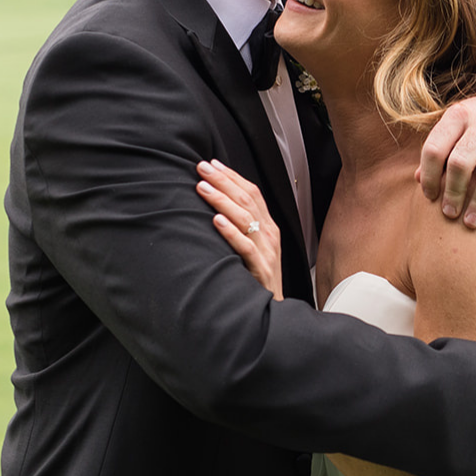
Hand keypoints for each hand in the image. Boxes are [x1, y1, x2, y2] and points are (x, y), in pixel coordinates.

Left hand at [196, 160, 282, 299]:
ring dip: (222, 200)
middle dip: (223, 181)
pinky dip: (230, 232)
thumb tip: (216, 205)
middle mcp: (269, 235)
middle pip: (248, 200)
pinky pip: (245, 247)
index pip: (252, 193)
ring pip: (245, 218)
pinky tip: (216, 221)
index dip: (232, 176)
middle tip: (202, 168)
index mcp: (268, 227)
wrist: (273, 312)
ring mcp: (267, 251)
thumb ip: (241, 227)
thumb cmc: (257, 279)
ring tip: (203, 188)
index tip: (211, 163)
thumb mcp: (253, 248)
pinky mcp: (260, 268)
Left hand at [416, 91, 475, 231]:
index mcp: (458, 116)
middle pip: (460, 163)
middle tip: (448, 214)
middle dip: (452, 192)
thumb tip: (418, 179)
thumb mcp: (457, 126)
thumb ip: (440, 149)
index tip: (429, 196)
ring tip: (470, 223)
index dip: (429, 176)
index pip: (435, 148)